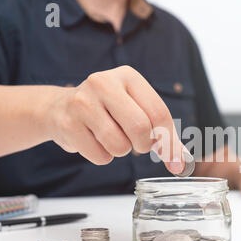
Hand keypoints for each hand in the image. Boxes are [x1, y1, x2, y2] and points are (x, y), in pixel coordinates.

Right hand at [44, 66, 184, 173]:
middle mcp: (104, 83)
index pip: (159, 113)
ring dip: (120, 151)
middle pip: (141, 128)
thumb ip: (163, 135)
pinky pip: (100, 156)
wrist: (59, 109)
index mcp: (129, 77)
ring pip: (120, 145)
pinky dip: (102, 156)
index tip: (171, 158)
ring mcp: (83, 102)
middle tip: (136, 143)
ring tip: (110, 137)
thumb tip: (181, 164)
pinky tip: (93, 141)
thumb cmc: (108, 112)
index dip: (168, 141)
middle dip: (143, 145)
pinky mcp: (68, 123)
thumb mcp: (137, 111)